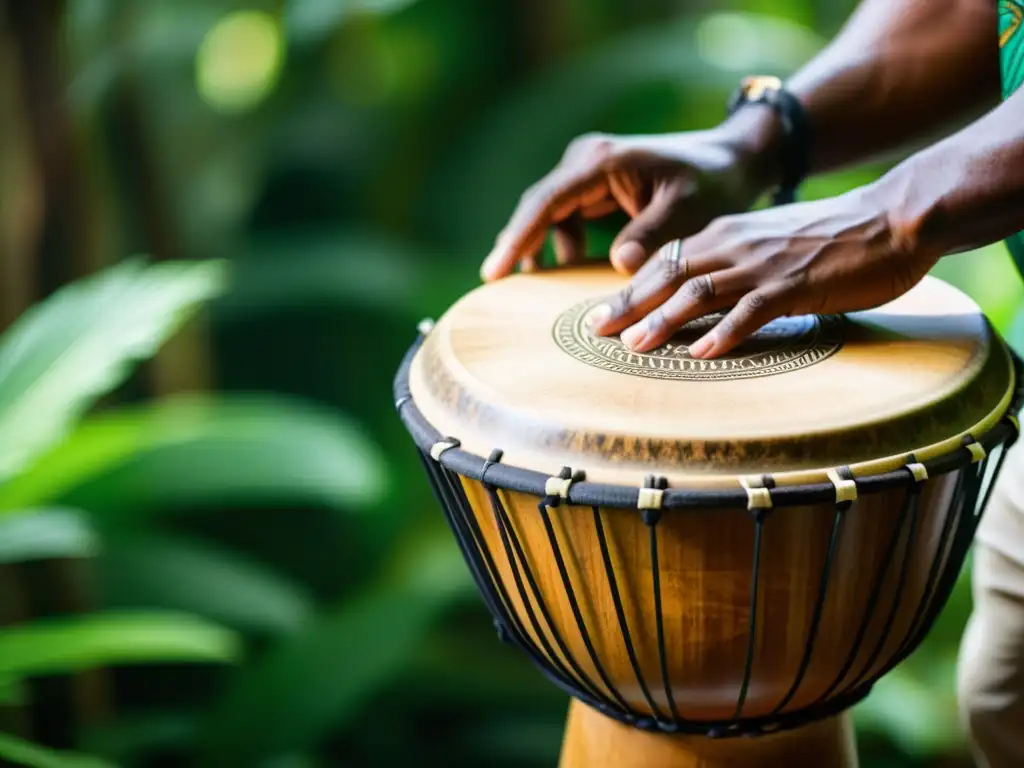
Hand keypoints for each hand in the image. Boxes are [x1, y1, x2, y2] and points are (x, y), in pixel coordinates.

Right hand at [480, 117, 780, 280]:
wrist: (733, 161)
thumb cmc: (714, 183)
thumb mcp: (688, 211)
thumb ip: (653, 236)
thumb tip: (618, 266)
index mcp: (602, 161)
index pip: (546, 202)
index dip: (518, 237)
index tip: (496, 271)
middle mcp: (587, 160)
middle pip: (538, 207)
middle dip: (518, 244)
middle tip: (495, 282)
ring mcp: (589, 172)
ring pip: (549, 214)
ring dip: (541, 247)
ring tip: (532, 284)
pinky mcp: (596, 188)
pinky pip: (567, 217)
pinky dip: (563, 244)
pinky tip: (567, 270)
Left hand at [589, 186, 938, 358]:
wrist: (891, 217)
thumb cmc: (831, 236)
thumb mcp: (768, 242)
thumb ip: (734, 263)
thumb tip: (704, 296)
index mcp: (726, 234)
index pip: (665, 262)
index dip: (628, 289)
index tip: (600, 314)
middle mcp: (736, 245)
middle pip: (668, 275)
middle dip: (628, 304)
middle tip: (596, 331)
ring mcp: (764, 265)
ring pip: (699, 291)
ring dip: (664, 320)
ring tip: (636, 346)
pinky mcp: (795, 284)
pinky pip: (751, 310)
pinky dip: (723, 332)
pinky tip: (701, 353)